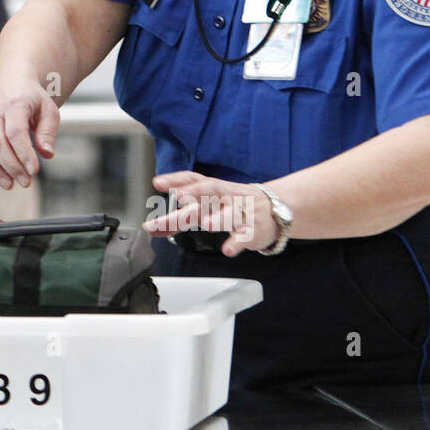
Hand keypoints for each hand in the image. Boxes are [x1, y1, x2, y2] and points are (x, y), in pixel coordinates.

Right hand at [0, 82, 59, 189]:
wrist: (12, 85)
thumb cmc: (33, 100)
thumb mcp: (49, 110)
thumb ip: (48, 132)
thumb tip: (47, 154)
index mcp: (15, 105)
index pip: (15, 132)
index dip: (24, 153)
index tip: (34, 170)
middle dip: (12, 166)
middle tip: (27, 182)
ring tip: (10, 185)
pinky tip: (2, 179)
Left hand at [142, 170, 278, 256]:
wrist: (276, 210)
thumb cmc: (234, 207)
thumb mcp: (209, 207)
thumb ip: (181, 217)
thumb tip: (153, 228)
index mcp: (214, 190)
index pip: (194, 179)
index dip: (176, 179)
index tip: (158, 182)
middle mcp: (226, 197)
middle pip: (208, 194)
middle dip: (193, 193)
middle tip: (177, 197)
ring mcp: (241, 213)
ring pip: (230, 213)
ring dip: (219, 218)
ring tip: (207, 224)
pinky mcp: (252, 230)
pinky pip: (244, 236)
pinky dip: (236, 243)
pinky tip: (228, 250)